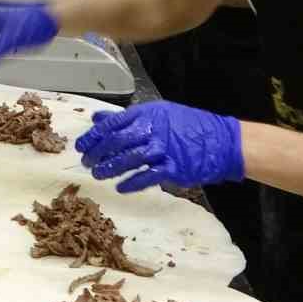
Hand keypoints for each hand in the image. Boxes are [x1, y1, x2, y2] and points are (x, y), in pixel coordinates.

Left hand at [75, 100, 243, 192]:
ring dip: (110, 168)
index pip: (113, 124)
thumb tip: (97, 118)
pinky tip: (121, 187)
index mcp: (147, 114)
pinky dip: (132, 182)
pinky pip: (148, 176)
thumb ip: (126, 118)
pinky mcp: (173, 168)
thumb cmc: (187, 127)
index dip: (94, 135)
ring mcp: (163, 149)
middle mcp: (153, 129)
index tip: (81, 145)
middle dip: (97, 153)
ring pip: (129, 159)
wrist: (221, 141)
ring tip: (98, 175)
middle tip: (86, 162)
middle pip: (117, 142)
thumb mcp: (156, 114)